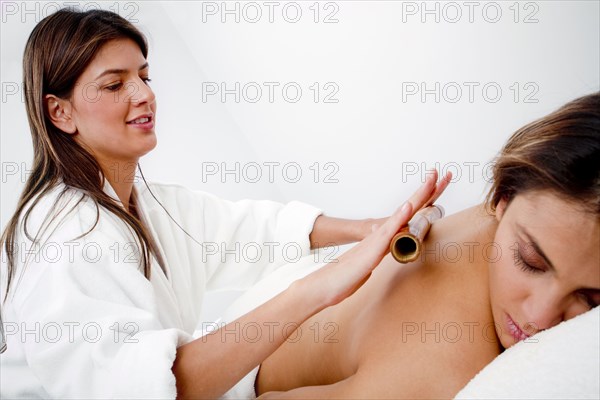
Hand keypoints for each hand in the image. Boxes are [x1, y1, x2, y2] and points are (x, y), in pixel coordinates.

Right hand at [299, 171, 447, 308]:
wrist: (328, 282)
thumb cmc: (349, 275)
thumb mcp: (373, 262)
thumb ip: (382, 252)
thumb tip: (392, 251)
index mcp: (387, 236)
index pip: (410, 215)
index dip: (424, 200)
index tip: (437, 184)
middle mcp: (384, 232)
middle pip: (410, 208)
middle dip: (426, 190)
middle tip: (439, 172)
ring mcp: (379, 238)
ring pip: (403, 214)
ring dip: (417, 197)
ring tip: (431, 181)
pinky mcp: (374, 248)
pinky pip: (389, 230)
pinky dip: (400, 217)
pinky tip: (408, 206)